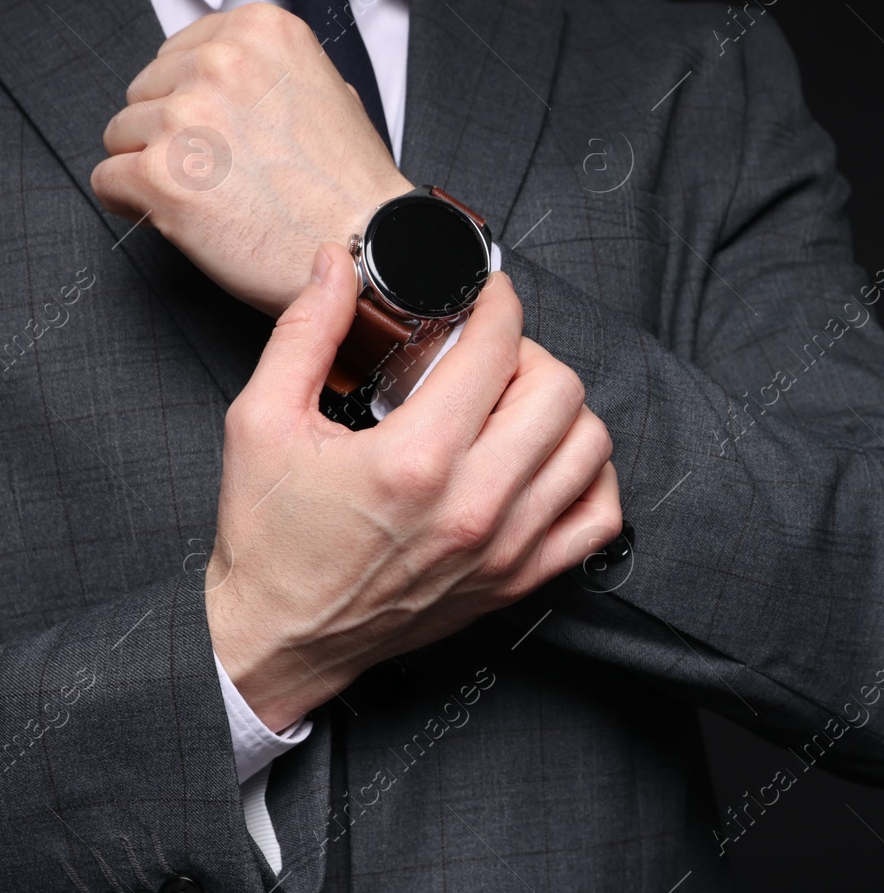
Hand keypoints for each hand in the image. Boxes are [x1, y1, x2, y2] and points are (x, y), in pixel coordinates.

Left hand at [92, 2, 410, 316]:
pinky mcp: (161, 175)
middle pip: (145, 92)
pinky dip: (135, 204)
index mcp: (259, 30)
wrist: (371, 246)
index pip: (178, 54)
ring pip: (121, 135)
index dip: (195, 100)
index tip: (220, 131)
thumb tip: (221, 75)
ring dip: (156, 169)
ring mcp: (186, 117)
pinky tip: (183, 217)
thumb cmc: (352, 185)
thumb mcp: (328, 88)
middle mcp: (219, 62)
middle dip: (173, 134)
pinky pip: (108, 181)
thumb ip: (268, 69)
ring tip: (213, 196)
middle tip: (223, 171)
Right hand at [206, 241, 620, 730]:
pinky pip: (600, 517)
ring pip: (590, 447)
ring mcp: (506, 547)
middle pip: (559, 391)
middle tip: (493, 356)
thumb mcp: (261, 421)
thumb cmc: (268, 542)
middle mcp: (474, 504)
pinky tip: (550, 462)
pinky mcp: (519, 579)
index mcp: (415, 459)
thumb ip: (305, 332)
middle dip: (529, 355)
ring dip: (561, 411)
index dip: (497, 303)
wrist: (276, 640)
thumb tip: (336, 266)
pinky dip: (590, 478)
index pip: (498, 349)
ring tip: (516, 406)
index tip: (486, 295)